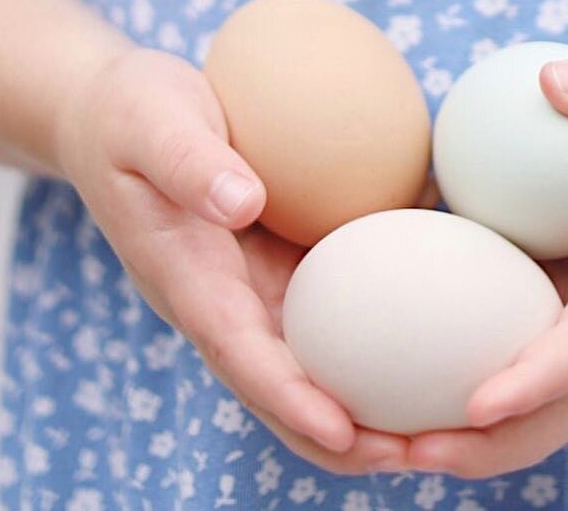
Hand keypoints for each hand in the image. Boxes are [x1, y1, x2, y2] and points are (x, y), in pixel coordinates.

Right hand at [54, 46, 437, 476]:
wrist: (118, 113)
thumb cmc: (132, 112)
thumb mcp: (151, 120)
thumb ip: (189, 160)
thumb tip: (245, 202)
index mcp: (187, 277)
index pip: (240, 354)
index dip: (291, 399)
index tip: (344, 432)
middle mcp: (226, 301)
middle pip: (286, 387)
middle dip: (346, 436)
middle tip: (421, 454)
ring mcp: (256, 289)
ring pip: (317, 362)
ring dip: (373, 401)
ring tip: (449, 423)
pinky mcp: (285, 264)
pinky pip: (337, 306)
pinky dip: (383, 331)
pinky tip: (448, 326)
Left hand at [403, 49, 567, 477]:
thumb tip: (547, 83)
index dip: (539, 376)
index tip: (478, 404)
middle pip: (558, 408)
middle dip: (484, 446)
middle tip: (399, 450)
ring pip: (535, 399)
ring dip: (465, 431)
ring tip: (375, 436)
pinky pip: (517, 343)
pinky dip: (462, 365)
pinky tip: (388, 349)